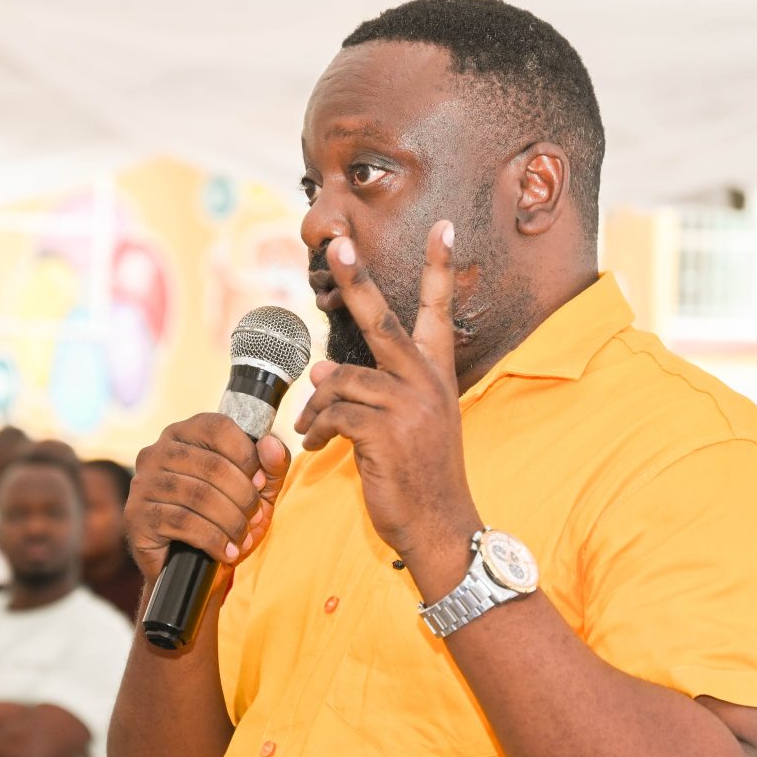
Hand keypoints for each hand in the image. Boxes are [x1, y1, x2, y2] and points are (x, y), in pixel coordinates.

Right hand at [126, 417, 291, 584]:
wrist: (198, 568)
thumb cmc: (228, 519)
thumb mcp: (260, 492)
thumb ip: (272, 465)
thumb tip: (270, 445)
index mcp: (185, 434)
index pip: (219, 428)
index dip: (247, 456)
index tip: (260, 483)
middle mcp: (157, 451)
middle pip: (213, 465)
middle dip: (243, 497)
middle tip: (255, 518)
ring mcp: (143, 482)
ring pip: (199, 495)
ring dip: (231, 521)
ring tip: (242, 538)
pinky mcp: (136, 515)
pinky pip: (183, 522)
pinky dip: (214, 539)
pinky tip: (225, 551)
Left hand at [293, 221, 479, 565]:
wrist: (441, 528)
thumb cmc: (421, 478)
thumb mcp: (406, 426)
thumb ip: (370, 391)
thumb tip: (322, 368)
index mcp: (438, 376)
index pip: (440, 312)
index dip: (441, 269)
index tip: (443, 228)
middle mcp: (427, 383)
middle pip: (384, 321)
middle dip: (357, 280)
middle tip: (337, 243)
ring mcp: (408, 406)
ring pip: (341, 379)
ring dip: (317, 404)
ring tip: (312, 429)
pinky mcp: (384, 432)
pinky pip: (334, 412)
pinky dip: (317, 428)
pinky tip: (317, 447)